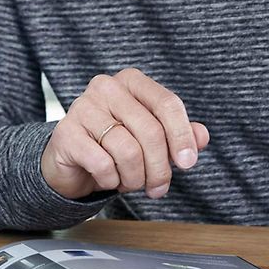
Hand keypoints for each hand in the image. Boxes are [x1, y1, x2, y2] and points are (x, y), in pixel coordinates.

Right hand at [40, 68, 209, 199]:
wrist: (73, 162)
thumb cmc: (116, 146)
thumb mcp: (151, 140)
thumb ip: (179, 134)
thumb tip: (201, 136)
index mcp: (131, 81)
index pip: (167, 103)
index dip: (182, 136)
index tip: (189, 163)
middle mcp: (106, 87)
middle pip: (151, 131)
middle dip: (160, 169)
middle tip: (158, 187)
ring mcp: (83, 107)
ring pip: (129, 151)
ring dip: (135, 178)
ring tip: (129, 181)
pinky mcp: (67, 133)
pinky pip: (103, 164)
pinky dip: (111, 180)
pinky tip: (107, 178)